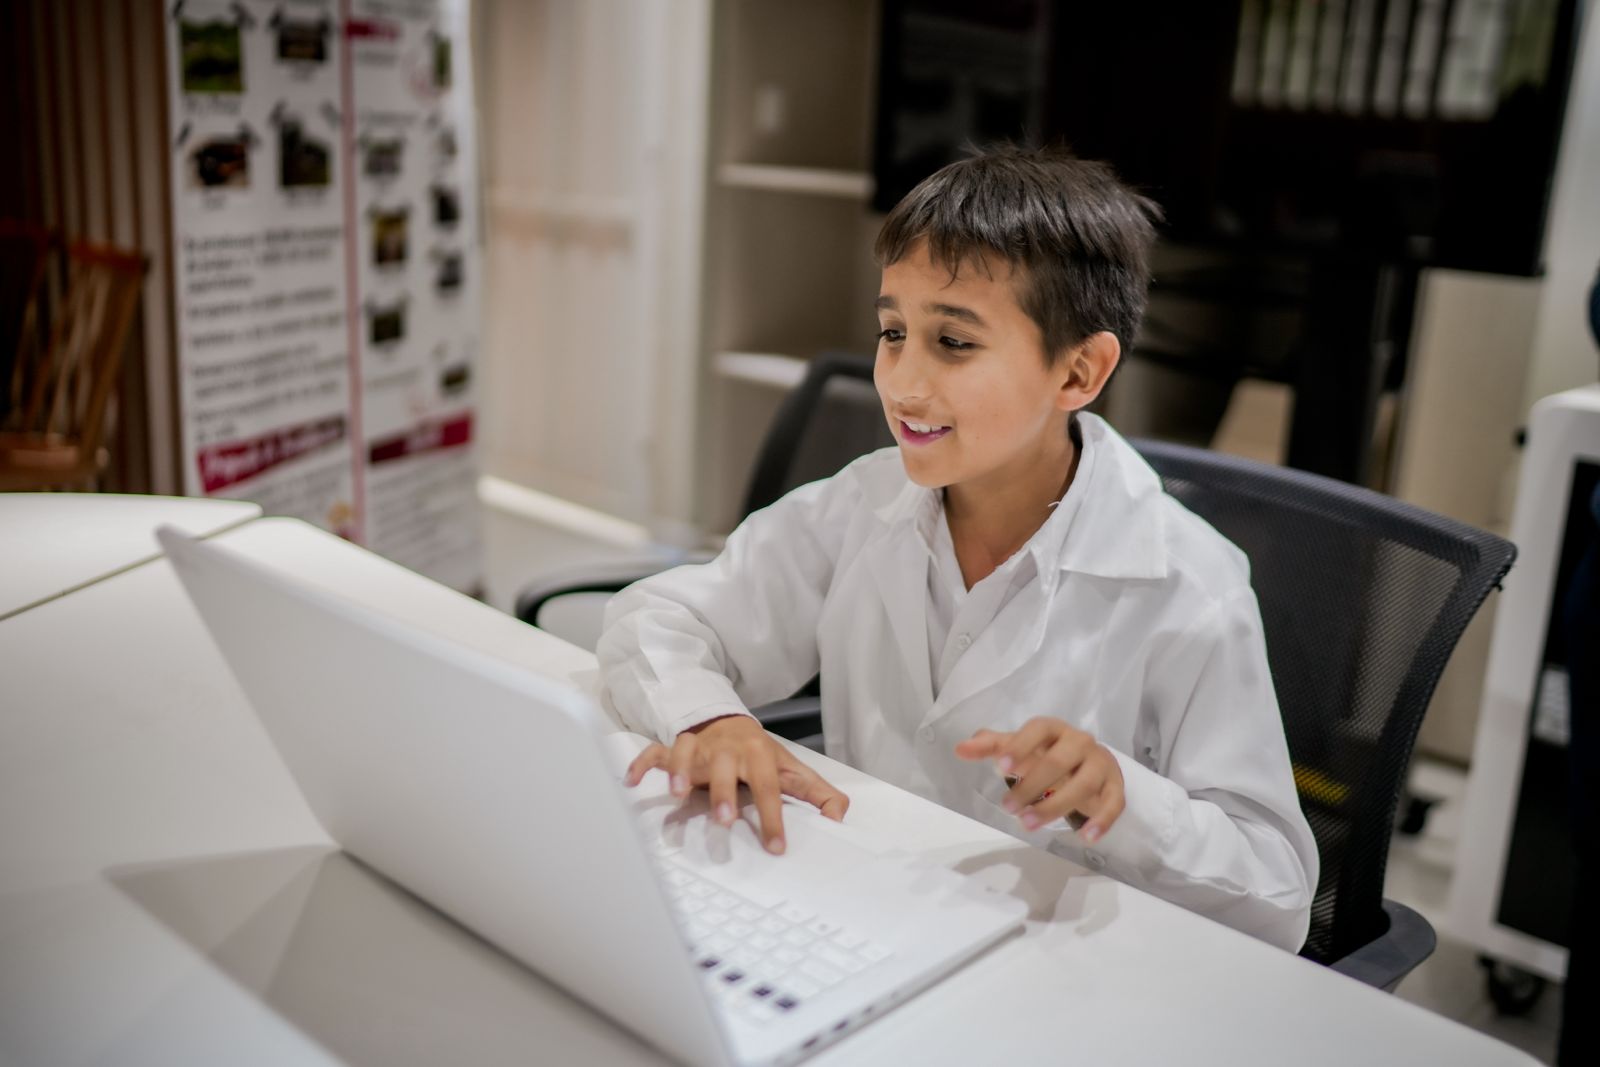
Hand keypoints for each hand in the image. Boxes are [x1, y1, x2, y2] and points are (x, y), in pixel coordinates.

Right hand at [623, 715, 849, 854]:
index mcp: (759, 754)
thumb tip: (840, 818)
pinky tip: (630, 782)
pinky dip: (641, 764)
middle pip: (725, 765)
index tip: (776, 847)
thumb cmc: (762, 756)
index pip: (768, 786)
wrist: (732, 724)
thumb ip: (819, 796)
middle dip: (723, 792)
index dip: (773, 816)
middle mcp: (727, 748)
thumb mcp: (793, 772)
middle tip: (724, 820)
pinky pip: (655, 752)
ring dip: (680, 771)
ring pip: (686, 752)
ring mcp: (700, 747)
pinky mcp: (676, 750)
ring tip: (676, 795)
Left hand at [954, 718, 1124, 842]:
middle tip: (1008, 808)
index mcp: (1054, 729)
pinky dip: (1102, 820)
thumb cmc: (1046, 753)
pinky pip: (1114, 803)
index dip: (1020, 745)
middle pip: (1059, 761)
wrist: (1087, 762)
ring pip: (1084, 784)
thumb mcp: (1018, 749)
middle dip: (1032, 785)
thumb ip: (991, 747)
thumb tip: (960, 748)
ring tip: (1028, 825)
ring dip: (1056, 806)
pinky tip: (1086, 838)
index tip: (1000, 767)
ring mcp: (1101, 764)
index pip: (1039, 729)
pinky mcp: (1115, 787)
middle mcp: (1080, 742)